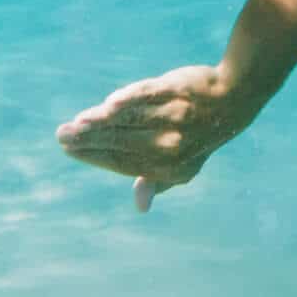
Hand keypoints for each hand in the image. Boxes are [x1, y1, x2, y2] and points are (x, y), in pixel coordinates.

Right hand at [57, 62, 261, 211]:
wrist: (234, 98)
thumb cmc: (201, 135)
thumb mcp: (185, 166)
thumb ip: (157, 180)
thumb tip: (140, 206)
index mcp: (171, 168)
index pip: (122, 162)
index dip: (94, 156)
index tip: (69, 148)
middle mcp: (173, 145)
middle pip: (122, 141)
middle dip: (89, 139)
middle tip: (62, 134)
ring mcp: (175, 116)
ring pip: (130, 119)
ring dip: (102, 121)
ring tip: (78, 122)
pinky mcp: (177, 90)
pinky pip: (148, 95)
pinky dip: (129, 99)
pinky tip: (111, 103)